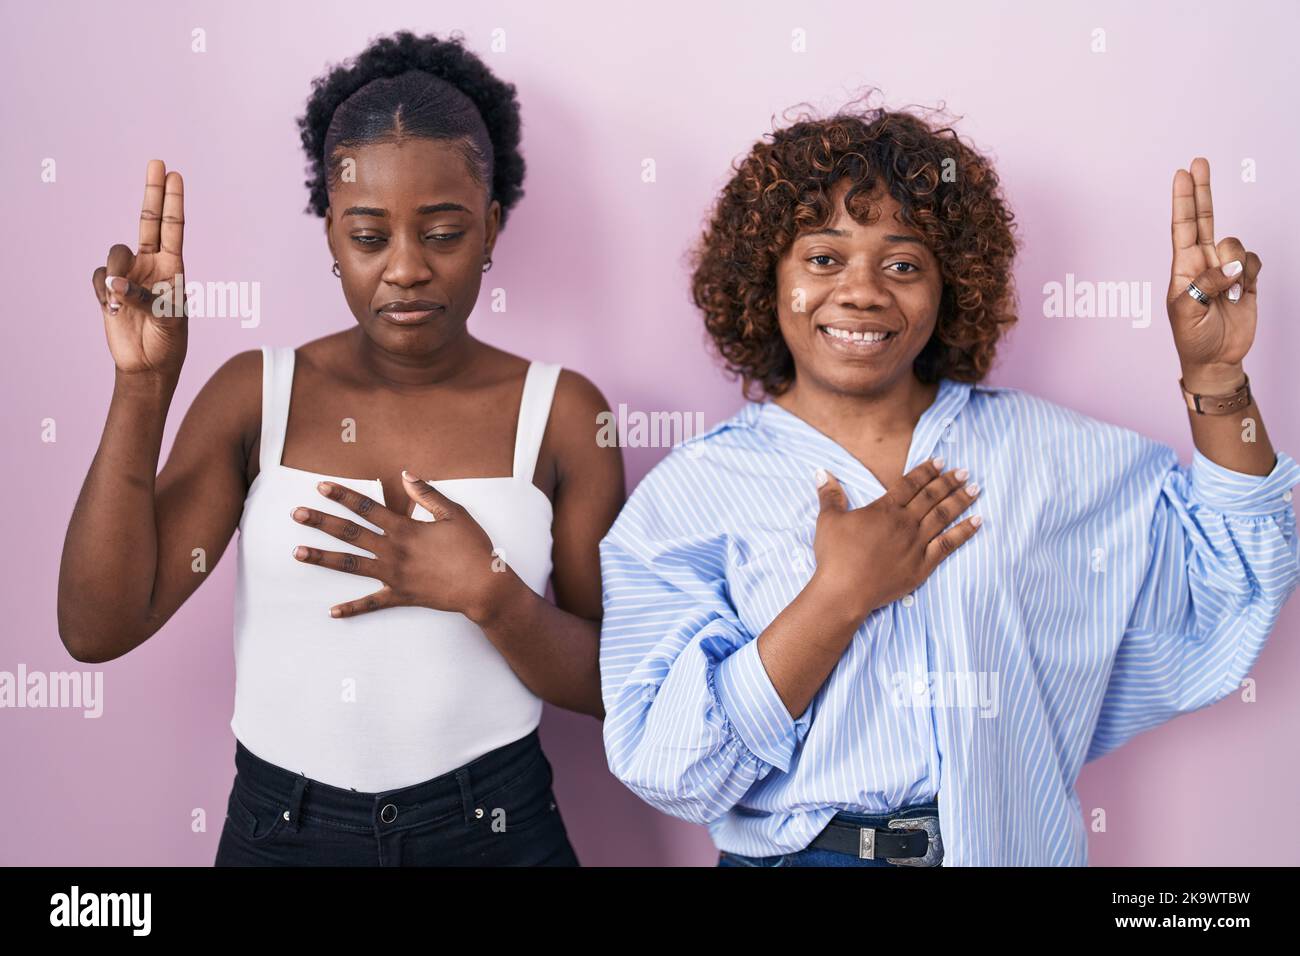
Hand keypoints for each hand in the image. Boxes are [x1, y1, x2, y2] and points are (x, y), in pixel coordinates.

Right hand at [92, 159, 187, 381]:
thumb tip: (115, 283)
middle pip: (147, 221)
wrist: (149, 365)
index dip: (172, 201)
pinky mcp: (107, 288)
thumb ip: (144, 296)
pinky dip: (103, 291)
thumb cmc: (169, 340)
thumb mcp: (168, 318)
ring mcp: (128, 274)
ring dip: (116, 275)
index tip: (174, 175)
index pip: (172, 227)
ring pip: (114, 254)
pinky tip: (111, 307)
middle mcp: (150, 265)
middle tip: (157, 162)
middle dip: (152, 192)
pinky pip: (98, 277)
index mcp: (173, 267)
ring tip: (120, 300)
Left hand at [290, 471, 507, 619]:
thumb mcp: (455, 514)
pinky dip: (352, 609)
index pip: (366, 508)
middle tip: (296, 514)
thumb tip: (406, 475)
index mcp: (405, 529)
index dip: (343, 495)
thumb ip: (428, 494)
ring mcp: (394, 576)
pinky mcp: (400, 596)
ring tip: (297, 552)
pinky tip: (331, 612)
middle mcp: (393, 552)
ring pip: (350, 566)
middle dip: (321, 522)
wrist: (484, 587)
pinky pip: (372, 604)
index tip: (321, 487)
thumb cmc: (473, 548)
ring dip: (322, 558)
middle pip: (349, 534)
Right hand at [811, 458, 981, 621]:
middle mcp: (905, 523)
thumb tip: (822, 472)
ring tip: (975, 489)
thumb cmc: (835, 556)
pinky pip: (949, 545)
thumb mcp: (828, 521)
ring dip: (960, 501)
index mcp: (885, 510)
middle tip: (965, 471)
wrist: (844, 591)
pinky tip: (978, 521)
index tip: (939, 461)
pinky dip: (964, 532)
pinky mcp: (922, 565)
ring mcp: (917, 544)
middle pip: (931, 497)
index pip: (910, 484)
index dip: (925, 471)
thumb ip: (830, 495)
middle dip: (949, 482)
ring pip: (943, 517)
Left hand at [1166, 157, 1260, 392]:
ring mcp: (1226, 269)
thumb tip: (1231, 265)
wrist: (1216, 359)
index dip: (1183, 200)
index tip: (1181, 174)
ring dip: (1234, 262)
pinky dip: (1251, 272)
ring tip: (1228, 289)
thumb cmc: (1192, 338)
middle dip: (1202, 190)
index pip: (1182, 226)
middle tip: (1199, 162)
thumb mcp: (1186, 312)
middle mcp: (1204, 262)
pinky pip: (1254, 261)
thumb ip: (1205, 284)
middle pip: (1205, 219)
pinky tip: (1242, 289)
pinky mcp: (1248, 279)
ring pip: (1236, 244)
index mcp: (1183, 267)